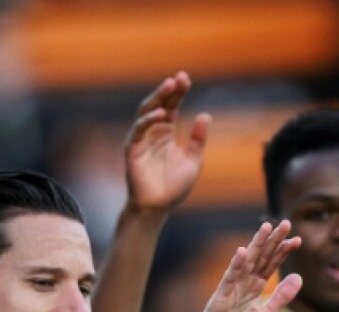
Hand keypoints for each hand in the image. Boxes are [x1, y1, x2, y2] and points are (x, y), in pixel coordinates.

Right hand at [125, 71, 209, 212]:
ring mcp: (142, 139)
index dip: (179, 93)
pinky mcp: (133, 149)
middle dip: (169, 90)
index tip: (186, 79)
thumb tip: (205, 115)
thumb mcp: (194, 161)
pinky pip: (139, 130)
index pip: (172, 106)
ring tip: (170, 86)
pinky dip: (149, 120)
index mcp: (167, 132)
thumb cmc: (174, 187)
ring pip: (146, 111)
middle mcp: (153, 132)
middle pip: (159, 104)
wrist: (158, 207)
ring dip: (158, 98)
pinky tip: (162, 114)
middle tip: (179, 78)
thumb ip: (198, 139)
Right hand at [189, 221, 301, 311]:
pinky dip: (236, 265)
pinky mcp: (221, 295)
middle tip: (286, 223)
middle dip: (274, 241)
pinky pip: (230, 277)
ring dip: (257, 244)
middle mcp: (245, 282)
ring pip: (247, 262)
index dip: (283, 252)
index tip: (297, 240)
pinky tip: (242, 251)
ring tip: (267, 228)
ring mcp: (233, 286)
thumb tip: (298, 277)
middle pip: (262, 257)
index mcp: (256, 287)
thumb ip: (281, 297)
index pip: (272, 264)